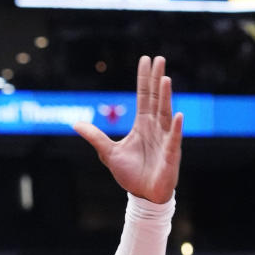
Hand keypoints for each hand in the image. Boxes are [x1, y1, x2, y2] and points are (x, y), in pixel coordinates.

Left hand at [74, 55, 182, 203]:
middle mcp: (156, 127)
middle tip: (159, 59)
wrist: (143, 196)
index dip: (144, 79)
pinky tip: (178, 116)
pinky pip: (174, 140)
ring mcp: (165, 139)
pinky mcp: (170, 155)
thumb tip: (76, 124)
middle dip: (157, 79)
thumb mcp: (108, 153)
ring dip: (166, 97)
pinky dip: (176, 129)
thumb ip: (95, 137)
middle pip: (157, 99)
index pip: (144, 96)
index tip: (145, 59)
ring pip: (166, 114)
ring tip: (165, 79)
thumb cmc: (130, 174)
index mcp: (143, 124)